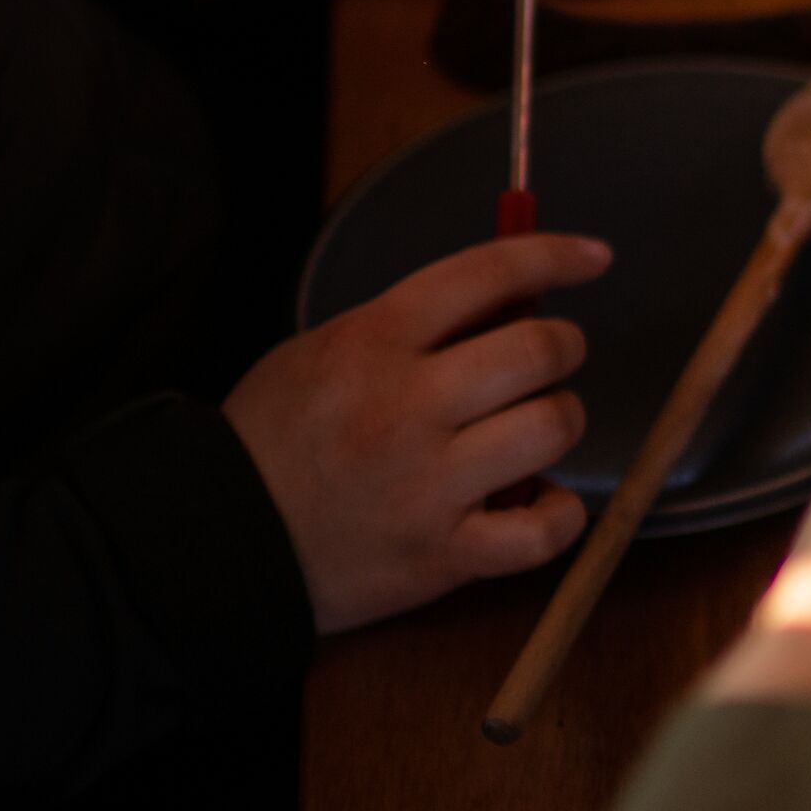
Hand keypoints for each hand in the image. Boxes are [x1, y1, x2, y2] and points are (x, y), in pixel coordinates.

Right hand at [226, 234, 612, 633]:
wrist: (216, 540)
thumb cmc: (275, 439)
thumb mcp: (323, 352)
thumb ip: (408, 327)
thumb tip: (511, 301)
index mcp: (371, 343)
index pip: (485, 274)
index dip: (554, 256)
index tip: (595, 257)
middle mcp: (406, 406)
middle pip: (537, 350)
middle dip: (564, 348)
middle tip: (551, 362)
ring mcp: (428, 484)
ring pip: (551, 428)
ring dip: (562, 422)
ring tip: (535, 430)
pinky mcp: (442, 554)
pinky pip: (543, 530)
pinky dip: (560, 515)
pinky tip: (542, 502)